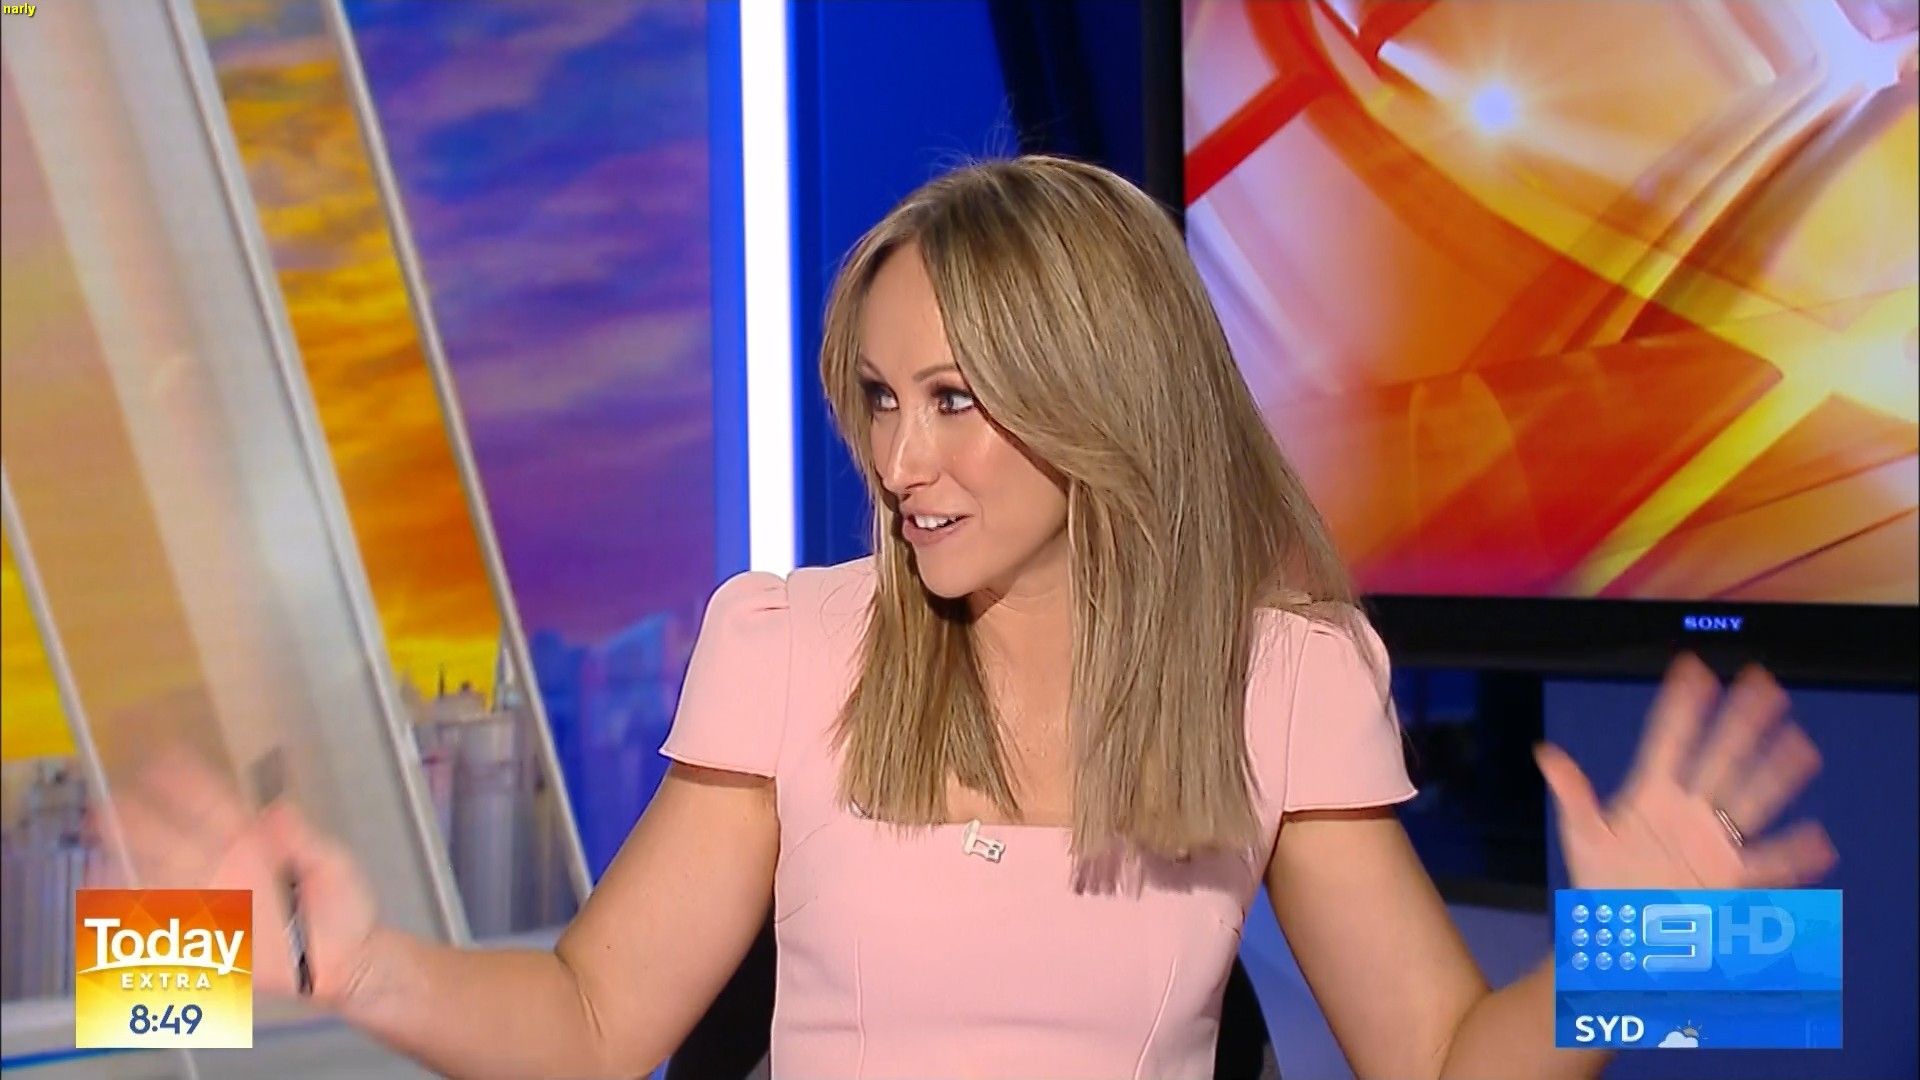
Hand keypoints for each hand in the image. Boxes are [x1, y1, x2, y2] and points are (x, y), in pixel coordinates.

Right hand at [87, 747, 381, 1009]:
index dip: (189, 783)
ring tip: (103, 843)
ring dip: (132, 861)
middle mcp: (226, 868)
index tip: (163, 758)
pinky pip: (168, 922)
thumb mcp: (332, 866)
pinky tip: (119, 899)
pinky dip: (141, 911)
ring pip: (163, 876)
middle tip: (109, 800)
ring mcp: (214, 901)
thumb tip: (278, 811)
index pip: (214, 806)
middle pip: (176, 839)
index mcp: (254, 843)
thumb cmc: (343, 908)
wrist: (347, 961)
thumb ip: (304, 840)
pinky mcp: (211, 937)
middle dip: (143, 819)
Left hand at [1534, 653, 1837, 890]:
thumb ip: (1572, 793)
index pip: (1668, 740)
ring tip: (1796, 742)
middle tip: (1760, 683)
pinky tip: (1815, 838)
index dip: (1681, 705)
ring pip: (1748, 798)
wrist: (1620, 934)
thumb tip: (1546, 753)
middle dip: (1738, 721)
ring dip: (1772, 772)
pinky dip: (1790, 853)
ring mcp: (1710, 841)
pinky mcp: (1727, 878)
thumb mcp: (1582, 835)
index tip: (1693, 668)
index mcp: (1650, 795)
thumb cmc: (1601, 883)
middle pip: (1717, 757)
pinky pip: (1763, 862)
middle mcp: (1687, 811)